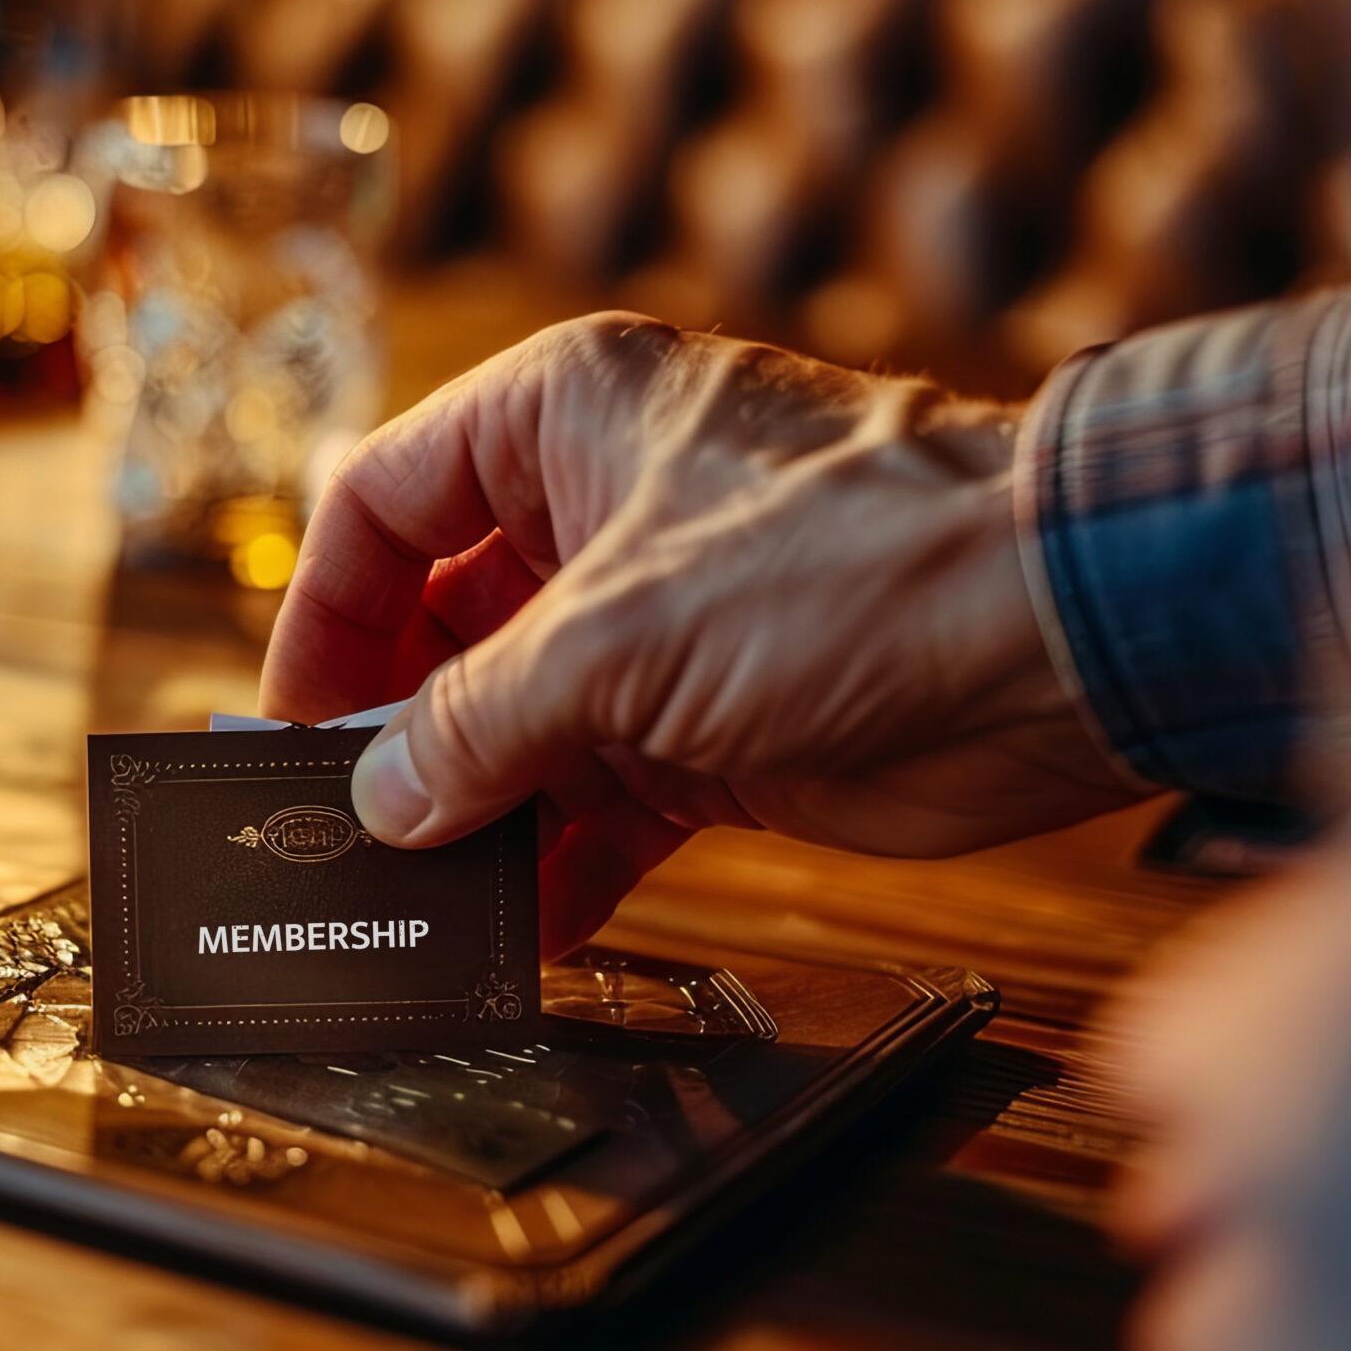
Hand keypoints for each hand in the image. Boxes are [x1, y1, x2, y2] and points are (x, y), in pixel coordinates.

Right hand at [260, 312, 1146, 952]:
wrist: (1058, 638)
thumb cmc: (855, 561)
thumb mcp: (621, 635)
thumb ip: (479, 721)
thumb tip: (382, 798)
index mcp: (560, 420)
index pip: (381, 502)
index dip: (323, 616)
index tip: (291, 728)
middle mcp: (598, 512)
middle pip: (440, 625)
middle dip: (393, 732)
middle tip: (344, 835)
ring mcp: (659, 624)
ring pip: (517, 725)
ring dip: (471, 813)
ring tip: (418, 904)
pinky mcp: (715, 725)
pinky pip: (599, 800)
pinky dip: (559, 862)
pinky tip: (519, 930)